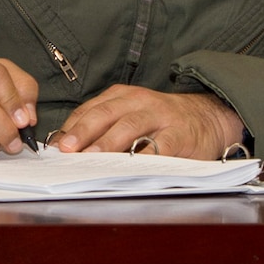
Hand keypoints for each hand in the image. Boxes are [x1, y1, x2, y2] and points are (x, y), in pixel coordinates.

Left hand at [52, 87, 242, 160]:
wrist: (208, 116)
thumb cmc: (160, 120)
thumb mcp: (131, 113)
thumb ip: (104, 125)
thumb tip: (68, 147)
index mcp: (122, 96)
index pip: (90, 109)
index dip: (71, 127)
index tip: (55, 145)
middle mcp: (139, 101)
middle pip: (105, 114)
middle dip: (83, 132)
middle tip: (67, 150)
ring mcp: (161, 117)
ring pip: (130, 126)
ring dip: (108, 143)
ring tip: (92, 157)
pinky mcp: (180, 135)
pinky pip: (160, 146)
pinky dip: (144, 157)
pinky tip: (130, 167)